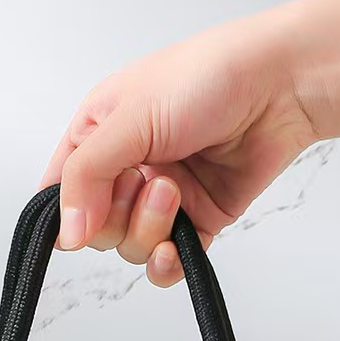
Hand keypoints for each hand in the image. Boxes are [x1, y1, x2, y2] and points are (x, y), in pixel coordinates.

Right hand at [38, 0, 330, 286]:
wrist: (280, 86)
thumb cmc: (205, 77)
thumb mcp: (129, 117)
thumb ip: (87, 176)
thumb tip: (66, 236)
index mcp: (98, 133)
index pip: (59, 189)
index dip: (66, 211)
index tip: (84, 216)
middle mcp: (126, 166)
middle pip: (96, 227)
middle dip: (118, 215)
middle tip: (147, 180)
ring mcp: (162, 196)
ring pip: (131, 247)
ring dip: (149, 228)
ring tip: (176, 190)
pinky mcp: (199, 218)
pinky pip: (168, 260)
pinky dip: (166, 263)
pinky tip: (173, 251)